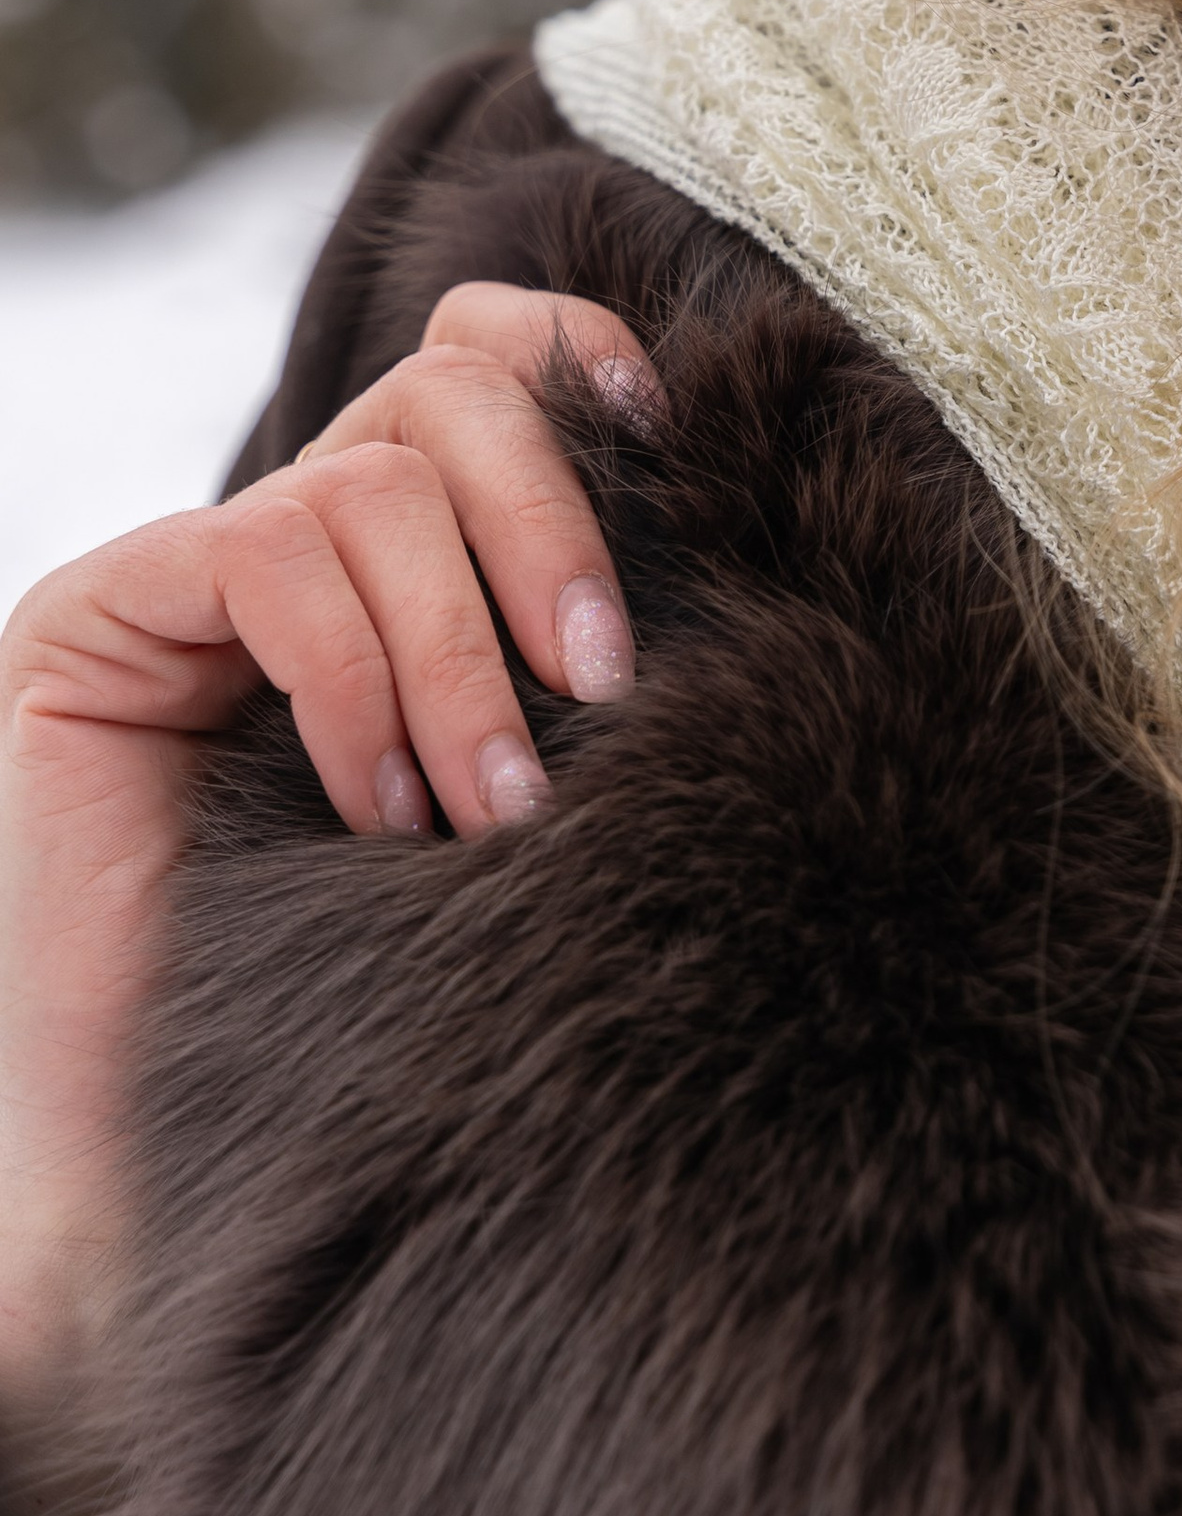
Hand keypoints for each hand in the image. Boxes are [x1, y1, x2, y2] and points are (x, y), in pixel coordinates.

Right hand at [0, 283, 661, 1402]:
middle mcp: (299, 531)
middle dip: (552, 522)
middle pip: (451, 387)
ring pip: (375, 479)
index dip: (582, 362)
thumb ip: (582, 664)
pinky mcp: (93, 621)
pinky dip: (351, 677)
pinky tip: (375, 810)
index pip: (490, 349)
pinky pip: (262, 556)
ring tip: (485, 810)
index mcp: (411, 546)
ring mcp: (189, 571)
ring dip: (458, 649)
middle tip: (604, 689)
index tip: (680, 456)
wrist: (178, 1166)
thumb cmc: (387, 992)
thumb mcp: (525, 791)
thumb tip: (754, 576)